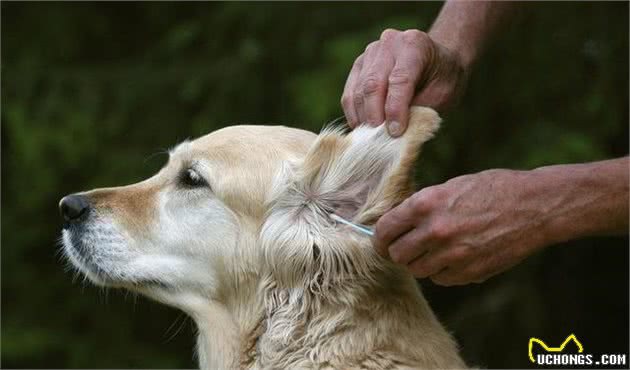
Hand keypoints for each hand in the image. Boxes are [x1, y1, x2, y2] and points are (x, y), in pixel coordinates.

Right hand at [340, 29, 468, 136]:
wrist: (437, 61)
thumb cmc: (443, 79)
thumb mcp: (442, 94)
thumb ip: (419, 110)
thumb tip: (394, 133)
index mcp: (414, 45)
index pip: (399, 80)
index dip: (395, 109)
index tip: (396, 133)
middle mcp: (389, 43)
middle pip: (373, 84)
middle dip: (374, 116)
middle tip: (378, 139)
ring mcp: (370, 53)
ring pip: (358, 90)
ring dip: (362, 118)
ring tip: (370, 138)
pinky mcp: (358, 66)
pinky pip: (349, 93)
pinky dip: (354, 114)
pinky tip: (362, 128)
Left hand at [374, 169, 553, 285]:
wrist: (534, 206)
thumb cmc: (493, 189)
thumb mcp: (451, 187)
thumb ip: (422, 206)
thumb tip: (398, 223)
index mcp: (426, 204)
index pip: (385, 230)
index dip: (379, 238)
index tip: (382, 241)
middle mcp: (435, 231)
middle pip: (397, 255)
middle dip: (398, 252)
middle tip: (405, 247)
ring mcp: (453, 254)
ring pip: (417, 270)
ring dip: (420, 262)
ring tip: (433, 250)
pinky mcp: (470, 272)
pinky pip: (441, 280)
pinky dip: (442, 272)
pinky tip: (453, 257)